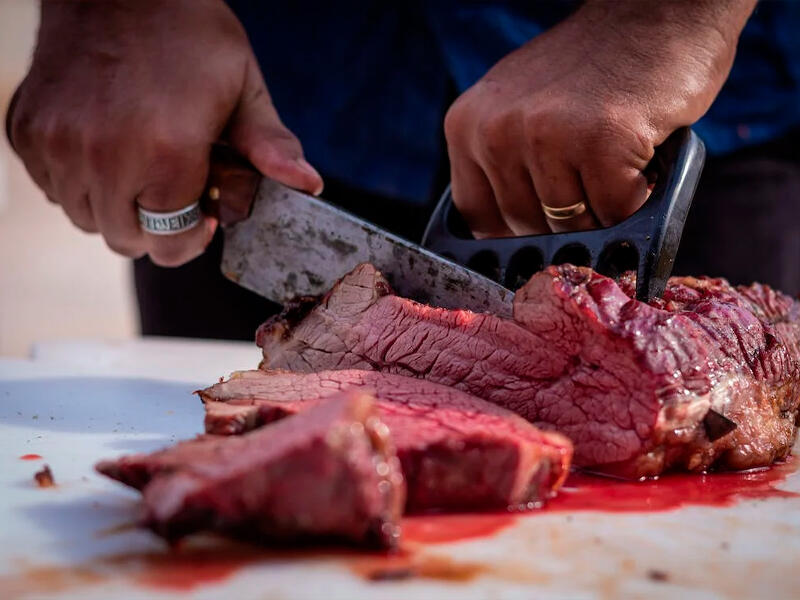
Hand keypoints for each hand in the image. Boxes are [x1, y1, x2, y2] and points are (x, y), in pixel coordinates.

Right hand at [6, 0, 321, 265]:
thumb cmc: (186, 31)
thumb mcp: (242, 84)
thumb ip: (271, 145)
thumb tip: (309, 186)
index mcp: (165, 153)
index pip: (170, 243)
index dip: (192, 237)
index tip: (203, 214)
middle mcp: (102, 156)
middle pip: (125, 239)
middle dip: (156, 228)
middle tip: (173, 191)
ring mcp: (56, 144)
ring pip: (85, 218)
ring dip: (116, 208)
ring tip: (140, 167)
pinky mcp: (26, 130)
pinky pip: (52, 188)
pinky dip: (78, 183)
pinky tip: (105, 150)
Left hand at [444, 0, 753, 237]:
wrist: (660, 10)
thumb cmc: (593, 69)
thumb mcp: (520, 108)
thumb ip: (502, 165)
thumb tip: (504, 236)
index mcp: (467, 126)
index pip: (478, 219)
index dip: (516, 235)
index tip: (545, 231)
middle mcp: (496, 131)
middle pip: (525, 229)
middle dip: (565, 220)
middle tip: (594, 179)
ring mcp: (546, 135)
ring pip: (570, 226)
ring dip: (603, 211)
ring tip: (617, 164)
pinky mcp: (602, 141)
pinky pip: (615, 213)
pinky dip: (637, 200)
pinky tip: (640, 161)